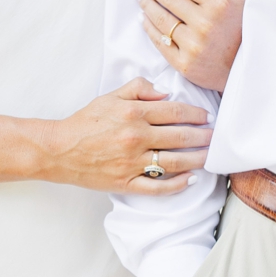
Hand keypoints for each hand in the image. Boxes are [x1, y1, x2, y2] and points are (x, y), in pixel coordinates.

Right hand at [37, 78, 211, 193]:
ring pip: (175, 162)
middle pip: (181, 137)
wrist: (59, 150)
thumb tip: (166, 93)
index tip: (207, 116)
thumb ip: (139, 89)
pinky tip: (190, 179)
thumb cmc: (86, 121)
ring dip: (197, 159)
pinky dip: (177, 185)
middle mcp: (136, 138)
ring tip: (210, 156)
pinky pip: (157, 187)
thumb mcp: (110, 97)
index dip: (196, 114)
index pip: (175, 112)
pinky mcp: (126, 183)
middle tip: (216, 136)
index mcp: (134, 114)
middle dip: (203, 136)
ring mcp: (132, 162)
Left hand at [138, 0, 253, 91]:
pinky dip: (149, 28)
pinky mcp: (184, 64)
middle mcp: (204, 24)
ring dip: (146, 5)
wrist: (246, 70)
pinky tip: (143, 18)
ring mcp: (193, 45)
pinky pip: (160, 42)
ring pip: (161, 19)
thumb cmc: (246, 29)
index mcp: (219, 5)